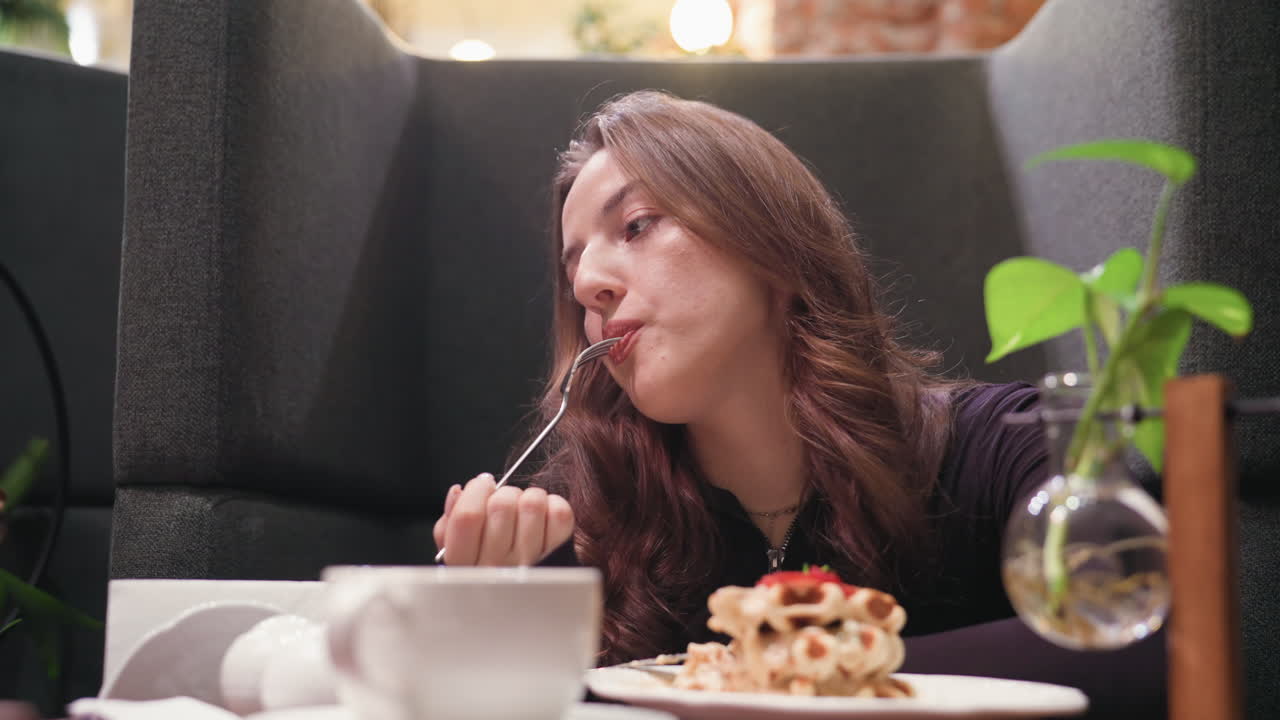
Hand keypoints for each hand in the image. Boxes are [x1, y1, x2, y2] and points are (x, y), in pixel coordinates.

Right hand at [433, 473, 574, 565]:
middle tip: (506, 503)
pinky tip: (545, 519)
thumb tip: (459, 491)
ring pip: (532, 503)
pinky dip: (553, 505)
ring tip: (526, 511)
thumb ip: (450, 524)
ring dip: (529, 497)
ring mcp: (532, 562)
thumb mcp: (459, 555)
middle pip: (502, 505)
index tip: (482, 485)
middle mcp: (499, 567)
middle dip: (504, 493)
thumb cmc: (492, 574)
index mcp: (466, 566)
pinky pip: (559, 513)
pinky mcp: (562, 555)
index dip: (476, 490)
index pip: (467, 518)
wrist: (532, 605)